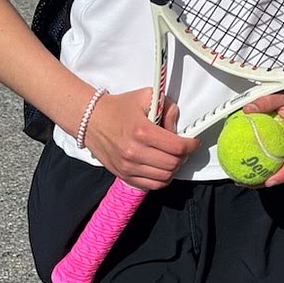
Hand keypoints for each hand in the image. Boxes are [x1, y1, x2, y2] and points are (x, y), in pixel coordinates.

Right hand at [83, 88, 197, 189]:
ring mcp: (128, 166)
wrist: (90, 120)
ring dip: (173, 169)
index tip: (193, 141)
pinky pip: (151, 185)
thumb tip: (177, 120)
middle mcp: (134, 152)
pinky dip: (161, 179)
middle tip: (183, 149)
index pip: (177, 147)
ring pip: (164, 177)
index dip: (191, 145)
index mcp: (142, 131)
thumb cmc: (119, 108)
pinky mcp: (123, 175)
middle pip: (172, 164)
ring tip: (172, 158)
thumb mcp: (144, 97)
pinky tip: (161, 168)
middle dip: (184, 157)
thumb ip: (166, 106)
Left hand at [242, 82, 283, 185]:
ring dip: (269, 173)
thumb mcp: (282, 95)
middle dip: (269, 179)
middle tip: (248, 181)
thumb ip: (265, 101)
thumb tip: (247, 110)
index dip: (282, 174)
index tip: (269, 182)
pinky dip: (271, 164)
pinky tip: (256, 163)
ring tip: (249, 177)